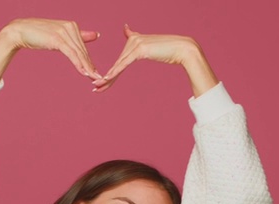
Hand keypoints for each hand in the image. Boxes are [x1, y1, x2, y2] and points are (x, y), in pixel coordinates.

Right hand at [0, 18, 102, 83]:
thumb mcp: (58, 36)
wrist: (20, 31)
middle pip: (82, 51)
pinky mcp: (58, 39)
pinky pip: (71, 54)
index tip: (96, 73)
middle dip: (91, 66)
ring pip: (78, 53)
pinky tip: (84, 72)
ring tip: (94, 78)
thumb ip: (77, 37)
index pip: (82, 47)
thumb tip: (96, 35)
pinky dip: (78, 64)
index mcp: (72, 26)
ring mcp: (64, 32)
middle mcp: (70, 27)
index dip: (89, 61)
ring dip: (87, 67)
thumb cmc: (37, 35)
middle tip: (100, 79)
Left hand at [92, 25, 217, 95]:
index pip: (120, 58)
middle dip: (107, 78)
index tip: (101, 80)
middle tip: (96, 89)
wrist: (182, 48)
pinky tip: (106, 79)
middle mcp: (133, 39)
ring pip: (118, 64)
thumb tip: (142, 48)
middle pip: (117, 62)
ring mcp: (135, 43)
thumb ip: (144, 49)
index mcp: (135, 39)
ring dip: (107, 78)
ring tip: (97, 88)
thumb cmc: (170, 51)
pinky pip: (124, 64)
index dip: (111, 70)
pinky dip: (115, 72)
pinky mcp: (139, 50)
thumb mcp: (154, 49)